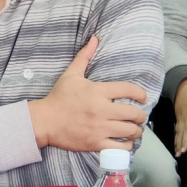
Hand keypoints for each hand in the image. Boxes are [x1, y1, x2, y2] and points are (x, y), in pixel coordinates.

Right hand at [29, 36, 147, 151]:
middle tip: (139, 116)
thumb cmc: (58, 97)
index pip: (129, 90)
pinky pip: (120, 147)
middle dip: (141, 116)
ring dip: (136, 131)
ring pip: (130, 131)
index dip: (141, 94)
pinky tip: (125, 142)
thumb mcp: (71, 74)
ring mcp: (99, 128)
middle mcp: (102, 110)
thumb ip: (85, 56)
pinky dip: (127, 145)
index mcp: (98, 91)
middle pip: (134, 114)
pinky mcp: (95, 143)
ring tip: (134, 129)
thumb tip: (95, 38)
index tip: (142, 98)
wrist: (44, 121)